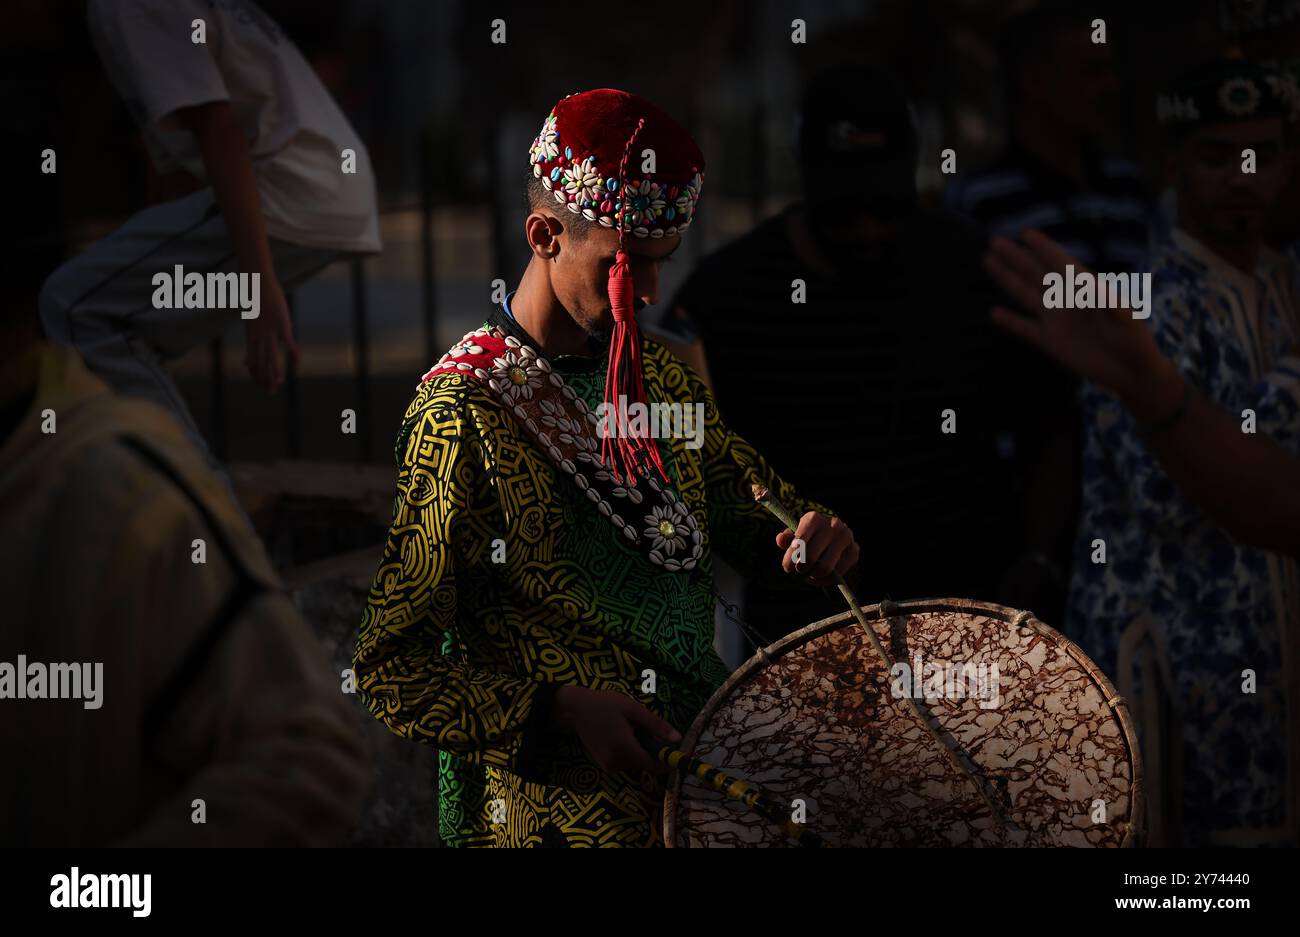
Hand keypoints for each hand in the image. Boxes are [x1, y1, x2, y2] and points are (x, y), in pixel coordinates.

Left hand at [243, 275, 298, 394]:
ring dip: (275, 371)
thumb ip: (252, 335)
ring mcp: (270, 331)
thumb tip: (248, 342)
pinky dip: (293, 354)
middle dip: (265, 379)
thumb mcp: (251, 318)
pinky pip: (288, 342)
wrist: (256, 282)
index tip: (261, 387)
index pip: (252, 361)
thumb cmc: (254, 298)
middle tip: (270, 393)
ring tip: (278, 384)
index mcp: (251, 336)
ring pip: (272, 355)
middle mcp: (259, 336)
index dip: (256, 376)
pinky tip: (297, 364)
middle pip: (262, 362)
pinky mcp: (282, 324)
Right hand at [550, 686, 679, 776]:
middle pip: (645, 762)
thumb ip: (656, 725)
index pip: (653, 766)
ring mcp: (609, 765)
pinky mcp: (605, 765)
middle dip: (650, 749)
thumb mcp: (633, 710)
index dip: (667, 763)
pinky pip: (625, 761)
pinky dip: (628, 751)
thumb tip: (678, 738)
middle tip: (643, 728)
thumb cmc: (606, 705)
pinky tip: (619, 735)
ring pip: (635, 761)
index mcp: (625, 748)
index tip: (676, 755)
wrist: (577, 710)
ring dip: (638, 749)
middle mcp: (617, 762)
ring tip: (628, 728)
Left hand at [775, 512, 858, 584]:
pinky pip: (837, 574)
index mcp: (814, 518)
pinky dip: (824, 580)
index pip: (799, 542)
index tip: (787, 567)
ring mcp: (846, 538)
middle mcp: (833, 525)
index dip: (791, 558)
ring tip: (808, 573)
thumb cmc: (808, 536)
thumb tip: (781, 539)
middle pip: (811, 557)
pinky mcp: (854, 552)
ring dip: (812, 575)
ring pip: (825, 568)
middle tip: (798, 570)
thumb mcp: (795, 534)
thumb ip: (786, 538)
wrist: (833, 535)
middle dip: (800, 568)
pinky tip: (819, 576)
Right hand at [983, 229, 1161, 399]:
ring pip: (1026, 295)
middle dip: (1017, 257)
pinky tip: (993, 313)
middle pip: (1037, 274)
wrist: (1131, 372)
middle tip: (995, 241)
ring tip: (988, 261)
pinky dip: (1010, 322)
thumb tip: (1090, 286)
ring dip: (1007, 279)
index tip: (1026, 234)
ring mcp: (1056, 320)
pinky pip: (1025, 329)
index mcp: (1087, 289)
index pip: (1062, 264)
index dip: (1044, 249)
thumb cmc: (1135, 340)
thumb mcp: (1127, 319)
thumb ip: (1109, 302)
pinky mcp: (1050, 342)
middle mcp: (1067, 300)